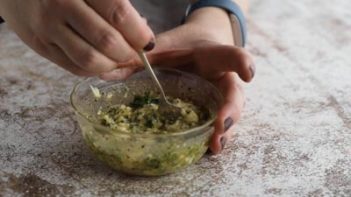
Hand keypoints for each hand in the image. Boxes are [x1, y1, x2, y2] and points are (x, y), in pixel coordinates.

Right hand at [0, 0, 153, 75]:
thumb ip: (115, 4)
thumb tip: (142, 29)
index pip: (118, 13)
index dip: (139, 32)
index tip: (147, 40)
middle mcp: (60, 6)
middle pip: (107, 41)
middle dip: (129, 52)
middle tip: (135, 51)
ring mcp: (48, 29)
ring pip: (91, 60)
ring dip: (113, 64)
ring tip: (119, 58)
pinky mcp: (41, 47)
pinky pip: (75, 68)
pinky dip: (96, 70)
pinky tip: (102, 61)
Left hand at [101, 40, 254, 153]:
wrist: (200, 46)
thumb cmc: (184, 46)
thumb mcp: (164, 47)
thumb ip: (141, 57)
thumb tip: (106, 72)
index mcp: (212, 57)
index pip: (230, 56)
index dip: (241, 63)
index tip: (248, 74)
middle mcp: (221, 79)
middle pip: (234, 95)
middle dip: (231, 111)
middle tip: (222, 125)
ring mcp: (219, 97)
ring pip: (231, 115)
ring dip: (225, 131)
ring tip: (215, 145)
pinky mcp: (214, 110)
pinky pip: (218, 124)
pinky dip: (214, 136)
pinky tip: (205, 149)